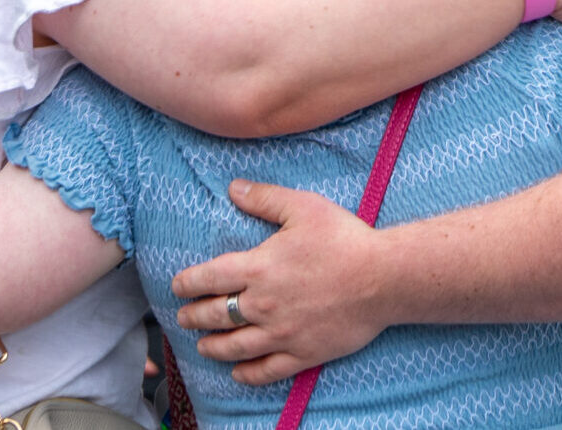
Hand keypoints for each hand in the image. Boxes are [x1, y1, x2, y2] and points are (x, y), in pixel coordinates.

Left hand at [170, 180, 391, 385]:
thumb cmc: (344, 239)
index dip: (186, 283)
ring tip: (202, 346)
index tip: (177, 286)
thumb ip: (265, 199)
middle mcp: (263, 305)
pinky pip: (266, 370)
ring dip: (212, 347)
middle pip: (215, 315)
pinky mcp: (303, 353)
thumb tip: (233, 188)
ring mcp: (282, 333)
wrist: (384, 278)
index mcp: (259, 268)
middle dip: (193, 316)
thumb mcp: (303, 207)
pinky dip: (246, 374)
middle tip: (183, 317)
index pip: (208, 278)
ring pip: (234, 347)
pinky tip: (237, 372)